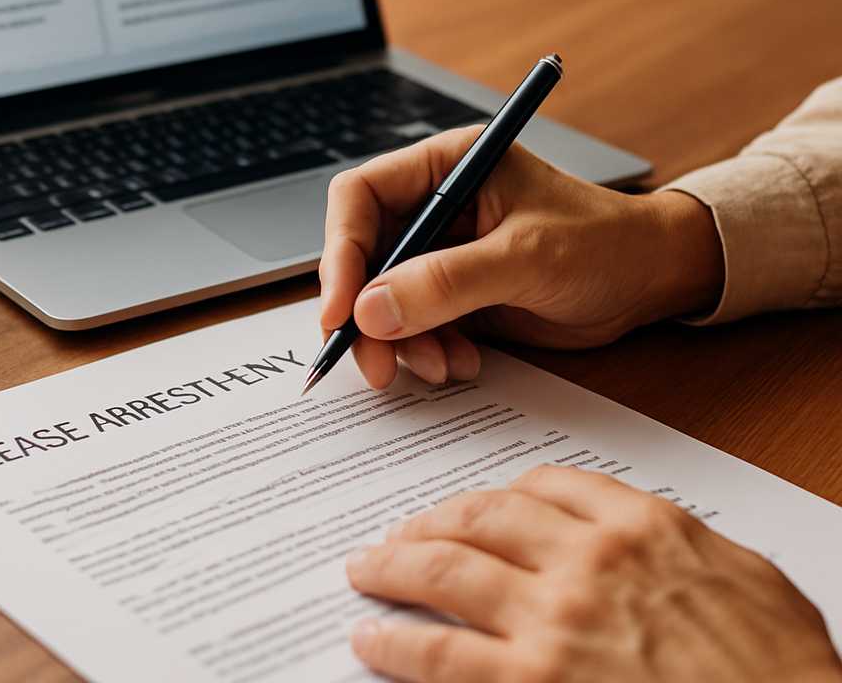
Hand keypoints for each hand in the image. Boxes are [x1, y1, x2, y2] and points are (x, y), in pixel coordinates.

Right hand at [320, 129, 724, 387]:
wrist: (650, 281)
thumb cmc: (603, 243)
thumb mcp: (526, 257)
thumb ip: (447, 281)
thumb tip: (370, 310)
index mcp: (447, 166)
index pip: (361, 197)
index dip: (341, 252)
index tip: (342, 310)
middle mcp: (435, 205)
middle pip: (364, 255)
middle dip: (366, 312)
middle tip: (375, 362)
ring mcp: (442, 252)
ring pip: (384, 299)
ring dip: (400, 341)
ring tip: (440, 366)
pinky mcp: (454, 293)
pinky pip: (414, 326)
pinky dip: (426, 351)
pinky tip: (462, 363)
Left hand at [346, 466, 841, 682]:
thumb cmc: (783, 671)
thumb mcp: (741, 576)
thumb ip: (671, 543)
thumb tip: (627, 537)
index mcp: (639, 526)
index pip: (547, 484)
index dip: (499, 493)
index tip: (476, 506)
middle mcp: (587, 561)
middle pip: (482, 519)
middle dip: (431, 522)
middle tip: (397, 530)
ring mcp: (554, 623)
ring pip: (449, 572)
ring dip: (396, 567)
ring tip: (366, 569)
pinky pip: (442, 653)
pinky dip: (398, 640)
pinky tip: (372, 637)